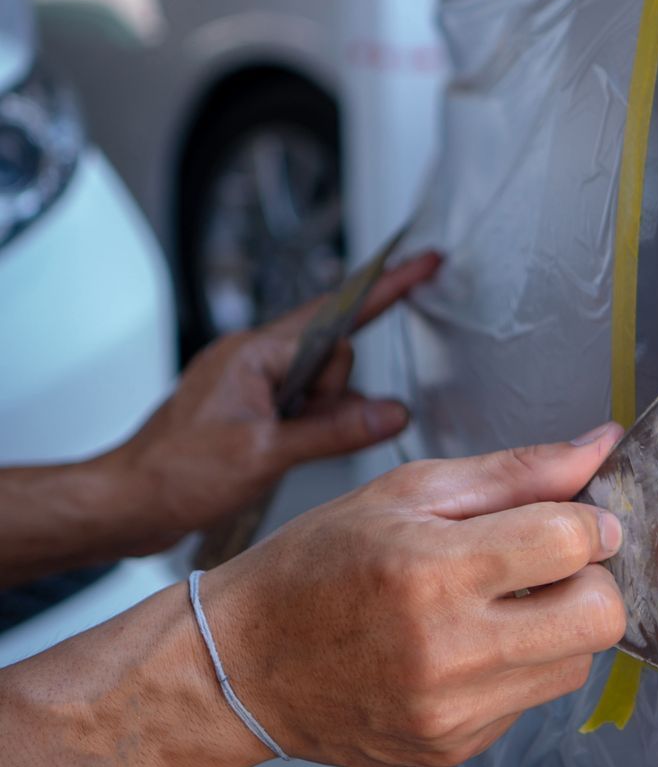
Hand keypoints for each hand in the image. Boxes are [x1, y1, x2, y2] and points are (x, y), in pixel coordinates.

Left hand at [105, 250, 441, 552]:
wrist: (126, 502)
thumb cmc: (175, 473)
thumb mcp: (266, 454)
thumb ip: (336, 431)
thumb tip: (391, 413)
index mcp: (255, 354)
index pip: (336, 316)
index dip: (385, 289)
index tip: (422, 264)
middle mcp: (252, 359)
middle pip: (332, 355)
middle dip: (337, 394)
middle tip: (307, 432)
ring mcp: (249, 384)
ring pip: (319, 386)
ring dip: (319, 418)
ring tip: (280, 451)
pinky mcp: (248, 408)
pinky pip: (300, 405)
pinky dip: (308, 426)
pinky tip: (288, 450)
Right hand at [190, 424, 629, 766]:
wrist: (238, 667)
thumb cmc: (316, 565)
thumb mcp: (407, 492)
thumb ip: (515, 471)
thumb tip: (602, 445)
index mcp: (434, 571)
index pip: (573, 543)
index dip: (591, 523)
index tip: (576, 521)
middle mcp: (449, 650)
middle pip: (601, 618)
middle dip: (592, 582)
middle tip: (548, 568)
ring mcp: (452, 710)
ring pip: (578, 664)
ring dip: (559, 627)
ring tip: (499, 605)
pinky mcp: (454, 747)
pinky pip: (533, 700)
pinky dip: (519, 667)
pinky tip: (468, 647)